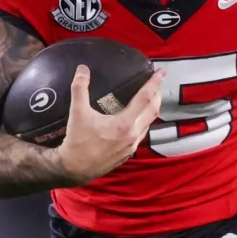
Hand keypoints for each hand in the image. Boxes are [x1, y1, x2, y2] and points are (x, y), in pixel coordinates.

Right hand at [57, 65, 163, 185]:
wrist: (75, 169)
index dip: (154, 83)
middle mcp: (133, 135)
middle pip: (153, 111)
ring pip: (149, 124)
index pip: (145, 98)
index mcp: (124, 123)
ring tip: (149, 98)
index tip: (161, 72)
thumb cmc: (77, 141)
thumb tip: (82, 69)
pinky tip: (136, 118)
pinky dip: (143, 122)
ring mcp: (131, 146)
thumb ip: (80, 88)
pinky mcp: (127, 153)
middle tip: (157, 83)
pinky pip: (141, 134)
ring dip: (151, 109)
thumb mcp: (77, 113)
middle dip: (157, 95)